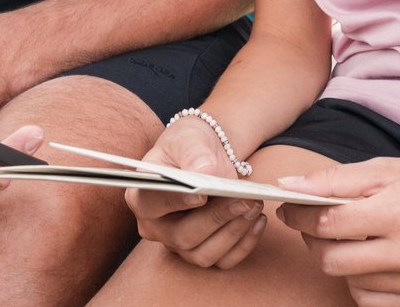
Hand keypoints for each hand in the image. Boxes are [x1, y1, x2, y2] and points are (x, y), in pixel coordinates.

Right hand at [125, 116, 266, 268]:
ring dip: (233, 232)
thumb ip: (193, 153)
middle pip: (183, 236)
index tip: (201, 194)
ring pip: (203, 254)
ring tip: (254, 206)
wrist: (205, 155)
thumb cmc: (189, 145)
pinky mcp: (203, 251)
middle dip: (216, 218)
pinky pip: (224, 261)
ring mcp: (178, 244)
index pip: (151, 204)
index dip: (175, 201)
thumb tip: (205, 171)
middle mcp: (156, 227)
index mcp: (142, 197)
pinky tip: (258, 221)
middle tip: (244, 200)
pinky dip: (244, 244)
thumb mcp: (188, 139)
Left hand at [274, 155, 399, 306]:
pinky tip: (375, 259)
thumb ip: (332, 180)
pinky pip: (370, 301)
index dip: (297, 214)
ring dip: (341, 260)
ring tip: (357, 236)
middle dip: (313, 240)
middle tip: (316, 222)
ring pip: (348, 282)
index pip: (327, 224)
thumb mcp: (384, 169)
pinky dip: (362, 282)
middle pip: (330, 260)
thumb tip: (286, 185)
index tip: (287, 205)